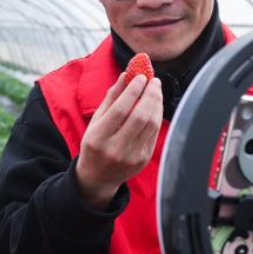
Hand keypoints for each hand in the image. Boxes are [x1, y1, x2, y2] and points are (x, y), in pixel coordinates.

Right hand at [74, 71, 162, 208]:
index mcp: (98, 138)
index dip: (133, 91)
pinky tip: (155, 106)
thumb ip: (111, 99)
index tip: (141, 76)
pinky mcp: (143, 159)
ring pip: (151, 124)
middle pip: (139, 116)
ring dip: (157, 103)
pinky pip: (154, 133)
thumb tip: (126, 76)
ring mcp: (132, 156)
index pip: (120, 110)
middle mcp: (115, 149)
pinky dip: (157, 116)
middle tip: (153, 80)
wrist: (98, 177)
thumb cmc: (95, 144)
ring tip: (156, 90)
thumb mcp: (96, 121)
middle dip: (150, 94)